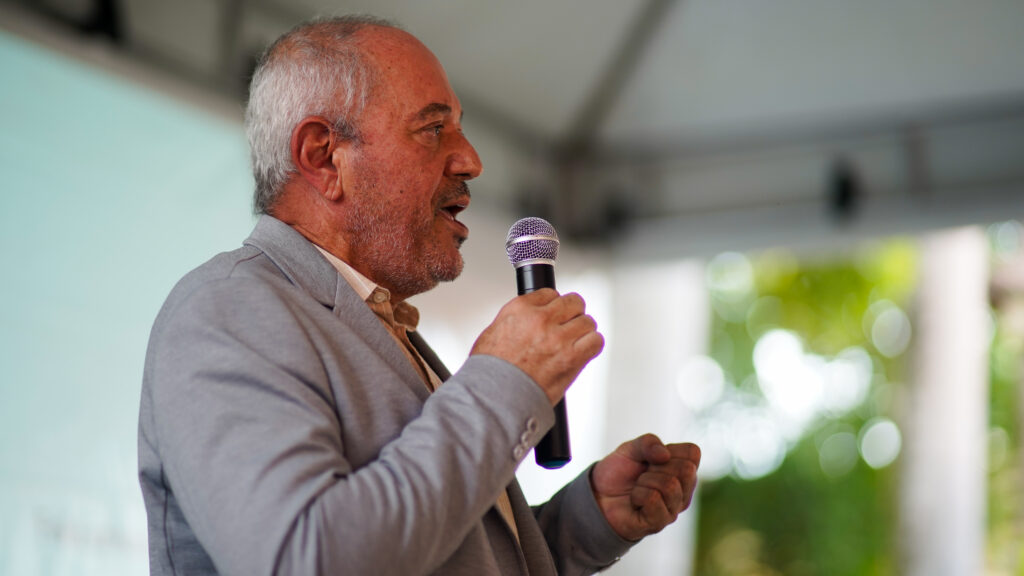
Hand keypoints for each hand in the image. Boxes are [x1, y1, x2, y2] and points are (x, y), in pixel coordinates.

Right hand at [471, 289, 603, 404]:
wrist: (496, 397)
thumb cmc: (491, 372)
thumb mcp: (493, 333)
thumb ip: (516, 321)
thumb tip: (528, 320)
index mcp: (520, 310)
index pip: (549, 294)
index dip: (554, 306)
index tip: (555, 314)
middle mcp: (541, 320)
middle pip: (573, 303)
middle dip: (572, 314)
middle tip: (569, 325)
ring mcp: (559, 338)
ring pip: (587, 321)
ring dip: (583, 331)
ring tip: (575, 341)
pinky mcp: (572, 357)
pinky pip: (595, 341)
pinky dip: (592, 345)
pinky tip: (583, 350)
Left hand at [591, 434, 700, 540]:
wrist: (598, 494)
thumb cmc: (619, 472)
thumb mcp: (630, 448)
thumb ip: (647, 443)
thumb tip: (664, 455)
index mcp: (683, 471)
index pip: (693, 453)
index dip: (670, 450)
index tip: (652, 459)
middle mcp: (684, 491)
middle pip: (686, 470)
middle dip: (657, 466)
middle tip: (643, 474)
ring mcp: (673, 509)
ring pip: (670, 485)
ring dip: (645, 482)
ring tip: (638, 487)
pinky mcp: (659, 523)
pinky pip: (654, 499)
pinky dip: (638, 495)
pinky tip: (635, 501)